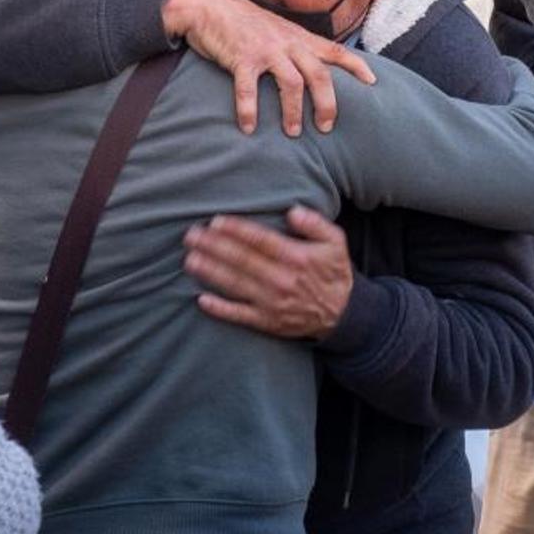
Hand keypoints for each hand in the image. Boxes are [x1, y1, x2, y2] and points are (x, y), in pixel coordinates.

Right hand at [161, 0, 375, 136]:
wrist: (207, 4)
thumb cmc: (240, 22)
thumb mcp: (275, 30)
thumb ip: (292, 46)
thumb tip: (305, 68)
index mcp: (297, 37)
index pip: (335, 50)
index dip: (356, 66)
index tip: (373, 82)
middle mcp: (287, 42)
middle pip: (319, 75)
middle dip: (327, 104)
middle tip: (326, 128)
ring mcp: (265, 50)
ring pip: (291, 84)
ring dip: (293, 112)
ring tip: (292, 133)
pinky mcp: (241, 58)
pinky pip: (249, 90)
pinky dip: (249, 111)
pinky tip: (248, 128)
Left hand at [183, 207, 352, 339]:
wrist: (343, 314)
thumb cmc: (333, 272)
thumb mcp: (335, 241)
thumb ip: (314, 223)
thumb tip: (292, 211)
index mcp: (296, 257)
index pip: (260, 240)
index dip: (236, 230)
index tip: (215, 221)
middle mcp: (281, 280)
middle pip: (241, 260)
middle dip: (214, 247)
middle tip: (191, 236)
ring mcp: (272, 303)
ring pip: (235, 284)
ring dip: (210, 272)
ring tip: (189, 260)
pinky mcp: (267, 321)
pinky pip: (240, 315)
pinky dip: (220, 309)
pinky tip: (201, 300)